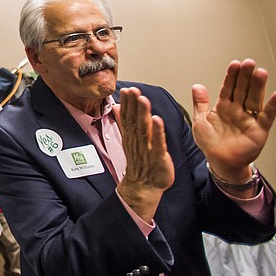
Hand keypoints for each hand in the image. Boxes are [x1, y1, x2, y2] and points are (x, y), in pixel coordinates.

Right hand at [115, 87, 173, 221]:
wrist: (144, 185)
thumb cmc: (140, 161)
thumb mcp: (129, 139)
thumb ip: (124, 122)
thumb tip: (117, 107)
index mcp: (131, 136)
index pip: (128, 117)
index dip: (127, 103)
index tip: (127, 90)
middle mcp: (137, 141)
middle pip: (134, 120)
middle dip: (134, 104)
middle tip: (134, 90)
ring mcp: (147, 149)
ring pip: (144, 129)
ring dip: (143, 114)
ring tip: (143, 100)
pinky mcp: (158, 157)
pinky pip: (157, 143)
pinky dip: (157, 132)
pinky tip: (157, 120)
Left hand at [192, 59, 275, 183]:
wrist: (219, 162)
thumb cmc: (210, 143)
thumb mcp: (200, 120)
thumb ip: (200, 103)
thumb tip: (197, 85)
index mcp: (223, 106)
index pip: (228, 88)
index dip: (232, 76)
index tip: (235, 64)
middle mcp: (238, 110)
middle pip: (243, 90)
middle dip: (245, 77)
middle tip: (249, 63)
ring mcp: (249, 119)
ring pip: (254, 99)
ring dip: (258, 86)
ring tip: (261, 73)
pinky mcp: (259, 130)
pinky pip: (267, 116)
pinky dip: (273, 106)